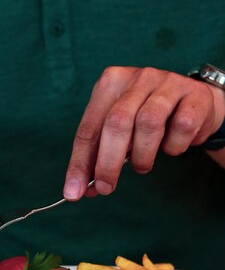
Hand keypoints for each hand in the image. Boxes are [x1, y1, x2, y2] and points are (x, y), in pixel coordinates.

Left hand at [64, 66, 224, 199]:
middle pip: (116, 123)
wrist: (195, 104)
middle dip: (108, 163)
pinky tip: (171, 147)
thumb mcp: (121, 133)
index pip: (89, 128)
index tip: (75, 192)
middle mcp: (138, 77)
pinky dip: (173, 147)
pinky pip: (181, 127)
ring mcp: (168, 82)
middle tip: (106, 188)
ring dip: (142, 156)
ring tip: (142, 165)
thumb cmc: (149, 121)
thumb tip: (82, 189)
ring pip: (148, 123)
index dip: (80, 163)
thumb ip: (100, 156)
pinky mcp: (195, 95)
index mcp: (111, 83)